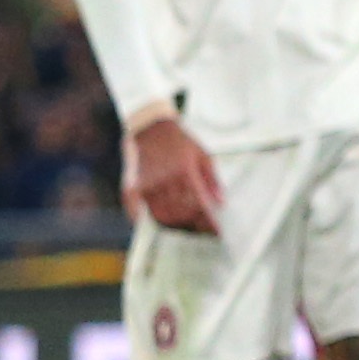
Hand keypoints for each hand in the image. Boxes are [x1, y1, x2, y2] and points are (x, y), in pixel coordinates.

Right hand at [123, 115, 224, 233]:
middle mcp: (167, 180)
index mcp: (185, 172)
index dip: (209, 221)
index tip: (216, 231)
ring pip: (164, 216)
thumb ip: (212, 180)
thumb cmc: (180, 142)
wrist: (152, 128)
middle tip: (203, 230)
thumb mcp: (203, 155)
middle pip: (182, 214)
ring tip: (186, 227)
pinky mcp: (138, 187)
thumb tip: (220, 202)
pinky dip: (154, 221)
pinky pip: (143, 212)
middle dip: (194, 225)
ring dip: (176, 226)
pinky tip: (163, 223)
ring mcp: (151, 185)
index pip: (200, 204)